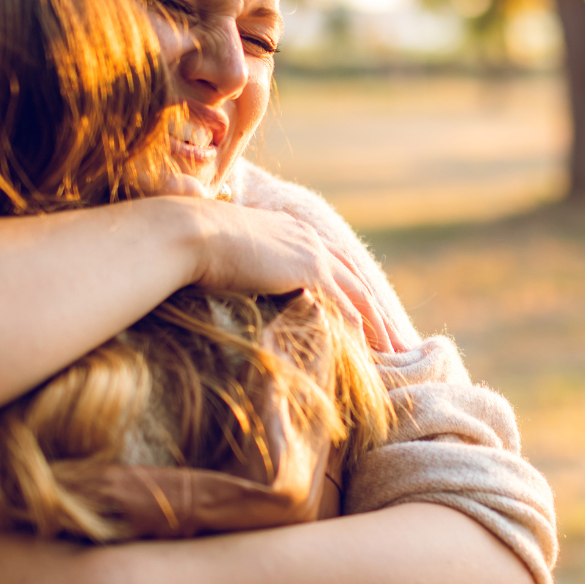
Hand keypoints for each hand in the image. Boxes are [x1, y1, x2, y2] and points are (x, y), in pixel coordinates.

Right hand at [189, 203, 402, 351]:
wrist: (189, 233)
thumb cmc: (193, 244)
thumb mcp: (225, 252)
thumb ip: (241, 263)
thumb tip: (231, 280)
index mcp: (291, 230)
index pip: (333, 263)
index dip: (351, 288)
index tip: (365, 313)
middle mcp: (309, 238)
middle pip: (355, 279)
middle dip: (377, 310)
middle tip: (394, 338)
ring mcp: (312, 253)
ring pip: (359, 295)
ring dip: (379, 325)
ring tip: (394, 352)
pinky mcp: (309, 271)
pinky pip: (345, 307)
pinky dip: (359, 331)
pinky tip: (369, 353)